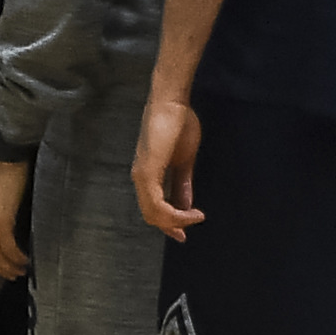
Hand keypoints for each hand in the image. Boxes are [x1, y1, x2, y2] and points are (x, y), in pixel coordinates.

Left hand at [132, 95, 203, 241]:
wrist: (172, 103)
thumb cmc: (178, 124)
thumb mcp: (184, 160)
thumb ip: (183, 183)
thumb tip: (187, 205)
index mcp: (147, 175)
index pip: (153, 208)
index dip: (169, 222)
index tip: (187, 230)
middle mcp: (140, 178)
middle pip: (151, 215)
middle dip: (172, 226)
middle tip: (189, 231)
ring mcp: (142, 175)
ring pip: (153, 213)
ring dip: (175, 221)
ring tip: (195, 218)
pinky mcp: (147, 171)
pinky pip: (156, 203)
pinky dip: (174, 213)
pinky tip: (190, 211)